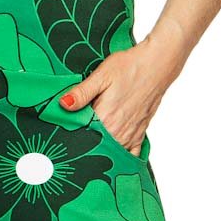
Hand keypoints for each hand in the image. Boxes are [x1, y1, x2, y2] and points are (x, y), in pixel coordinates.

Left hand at [58, 35, 183, 156]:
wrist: (157, 64)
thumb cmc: (129, 67)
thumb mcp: (101, 76)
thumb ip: (82, 93)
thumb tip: (63, 104)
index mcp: (106, 118)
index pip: (82, 135)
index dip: (71, 134)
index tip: (63, 131)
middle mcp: (118, 131)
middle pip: (96, 146)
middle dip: (84, 143)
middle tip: (75, 136)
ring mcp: (131, 134)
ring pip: (112, 152)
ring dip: (102, 149)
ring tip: (91, 142)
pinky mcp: (141, 132)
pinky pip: (131, 153)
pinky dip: (122, 155)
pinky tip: (114, 151)